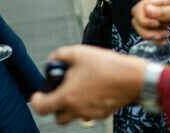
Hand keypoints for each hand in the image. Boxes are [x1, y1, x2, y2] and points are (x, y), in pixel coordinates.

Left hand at [30, 45, 147, 124]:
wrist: (132, 77)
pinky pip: (90, 112)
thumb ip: (60, 55)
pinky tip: (94, 89)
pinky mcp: (103, 113)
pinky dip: (88, 104)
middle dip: (56, 108)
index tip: (37, 95)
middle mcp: (77, 109)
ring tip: (80, 89)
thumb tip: (54, 59)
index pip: (42, 108)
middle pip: (59, 118)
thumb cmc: (107, 66)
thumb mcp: (79, 52)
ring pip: (75, 116)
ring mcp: (91, 113)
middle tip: (60, 94)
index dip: (36, 101)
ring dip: (73, 106)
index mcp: (67, 97)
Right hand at [132, 0, 169, 42]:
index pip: (138, 10)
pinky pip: (151, 31)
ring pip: (143, 28)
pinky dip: (156, 38)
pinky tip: (166, 38)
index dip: (144, 20)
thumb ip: (163, 11)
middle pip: (137, 20)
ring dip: (152, 35)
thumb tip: (147, 9)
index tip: (157, 24)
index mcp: (156, 0)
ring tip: (166, 36)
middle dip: (146, 31)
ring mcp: (156, 14)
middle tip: (160, 34)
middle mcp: (154, 6)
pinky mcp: (159, 21)